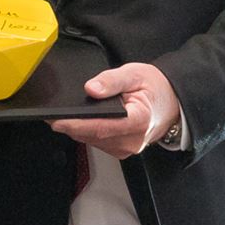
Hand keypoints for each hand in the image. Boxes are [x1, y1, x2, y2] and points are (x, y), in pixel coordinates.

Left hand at [49, 62, 180, 160]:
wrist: (173, 102)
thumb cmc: (155, 88)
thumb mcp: (134, 74)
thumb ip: (111, 80)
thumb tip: (91, 89)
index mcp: (138, 120)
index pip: (100, 127)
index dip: (76, 125)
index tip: (57, 120)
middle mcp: (132, 140)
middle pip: (93, 136)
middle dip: (70, 126)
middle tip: (50, 115)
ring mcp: (127, 148)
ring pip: (92, 141)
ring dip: (76, 130)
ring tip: (64, 115)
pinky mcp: (122, 150)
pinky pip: (97, 143)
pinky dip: (86, 132)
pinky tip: (81, 122)